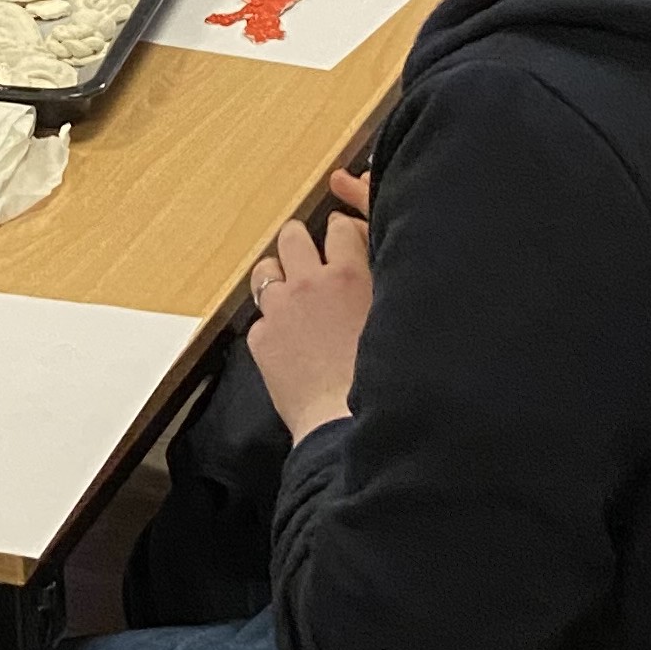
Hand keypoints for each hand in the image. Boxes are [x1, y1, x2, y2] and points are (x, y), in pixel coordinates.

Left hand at [246, 167, 372, 444]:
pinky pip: (260, 319)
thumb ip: (381, 289)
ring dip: (276, 275)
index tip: (345, 240)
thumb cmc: (380, 378)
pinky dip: (271, 324)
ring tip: (288, 292)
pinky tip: (286, 342)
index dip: (341, 231)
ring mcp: (279, 309)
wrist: (344, 422)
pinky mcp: (260, 338)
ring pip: (264, 269)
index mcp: (348, 275)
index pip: (339, 227)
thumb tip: (378, 273)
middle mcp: (309, 283)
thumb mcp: (391, 321)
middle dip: (299, 241)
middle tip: (307, 257)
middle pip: (292, 236)